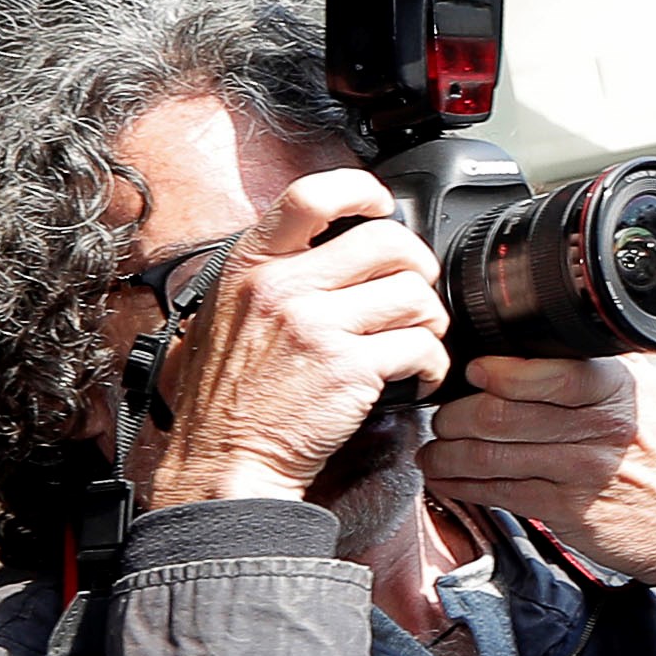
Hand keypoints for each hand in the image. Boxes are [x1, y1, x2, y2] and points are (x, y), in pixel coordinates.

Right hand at [143, 172, 446, 505]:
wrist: (223, 464)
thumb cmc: (223, 400)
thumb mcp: (222, 316)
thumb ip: (266, 276)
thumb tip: (321, 249)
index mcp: (251, 266)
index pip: (312, 196)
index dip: (361, 191)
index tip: (382, 206)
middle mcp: (283, 287)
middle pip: (386, 241)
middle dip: (417, 264)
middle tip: (416, 288)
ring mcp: (317, 327)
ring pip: (412, 292)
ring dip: (429, 317)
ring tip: (418, 337)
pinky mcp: (350, 370)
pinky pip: (421, 346)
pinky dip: (433, 363)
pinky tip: (420, 376)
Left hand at [421, 356, 655, 589]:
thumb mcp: (643, 394)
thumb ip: (596, 367)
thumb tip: (535, 342)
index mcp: (615, 390)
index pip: (548, 373)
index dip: (499, 373)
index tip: (471, 372)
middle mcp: (599, 428)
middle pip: (502, 415)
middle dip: (455, 417)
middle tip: (442, 417)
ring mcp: (581, 472)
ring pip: (491, 457)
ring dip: (448, 454)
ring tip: (435, 451)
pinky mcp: (566, 512)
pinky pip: (500, 494)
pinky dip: (463, 487)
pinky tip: (449, 481)